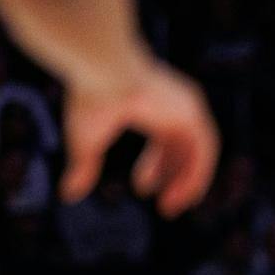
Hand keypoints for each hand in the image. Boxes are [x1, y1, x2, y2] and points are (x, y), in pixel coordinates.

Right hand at [60, 59, 218, 216]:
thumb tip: (68, 196)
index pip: (163, 141)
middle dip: (173, 179)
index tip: (143, 190)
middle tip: (165, 207)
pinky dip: (198, 173)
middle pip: (182, 149)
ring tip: (172, 207)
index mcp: (150, 105)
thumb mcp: (85, 141)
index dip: (155, 168)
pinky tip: (186, 195)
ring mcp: (185, 105)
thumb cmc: (89, 98)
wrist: (101, 67)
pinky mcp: (193, 108)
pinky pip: (206, 150)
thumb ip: (83, 168)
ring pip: (199, 152)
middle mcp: (172, 104)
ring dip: (188, 182)